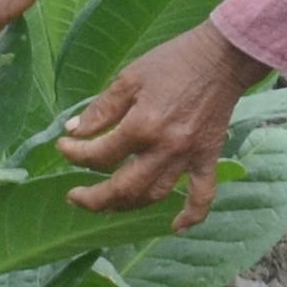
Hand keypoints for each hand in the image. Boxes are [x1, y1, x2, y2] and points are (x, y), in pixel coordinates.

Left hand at [60, 24, 270, 230]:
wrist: (222, 59)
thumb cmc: (173, 62)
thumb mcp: (129, 78)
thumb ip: (101, 109)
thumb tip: (74, 131)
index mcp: (141, 126)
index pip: (99, 155)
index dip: (75, 154)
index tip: (64, 147)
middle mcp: (164, 148)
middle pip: (123, 189)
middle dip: (93, 198)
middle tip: (74, 197)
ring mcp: (188, 157)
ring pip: (154, 195)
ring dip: (128, 205)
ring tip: (108, 203)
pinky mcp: (208, 158)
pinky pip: (203, 195)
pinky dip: (191, 215)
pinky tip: (174, 228)